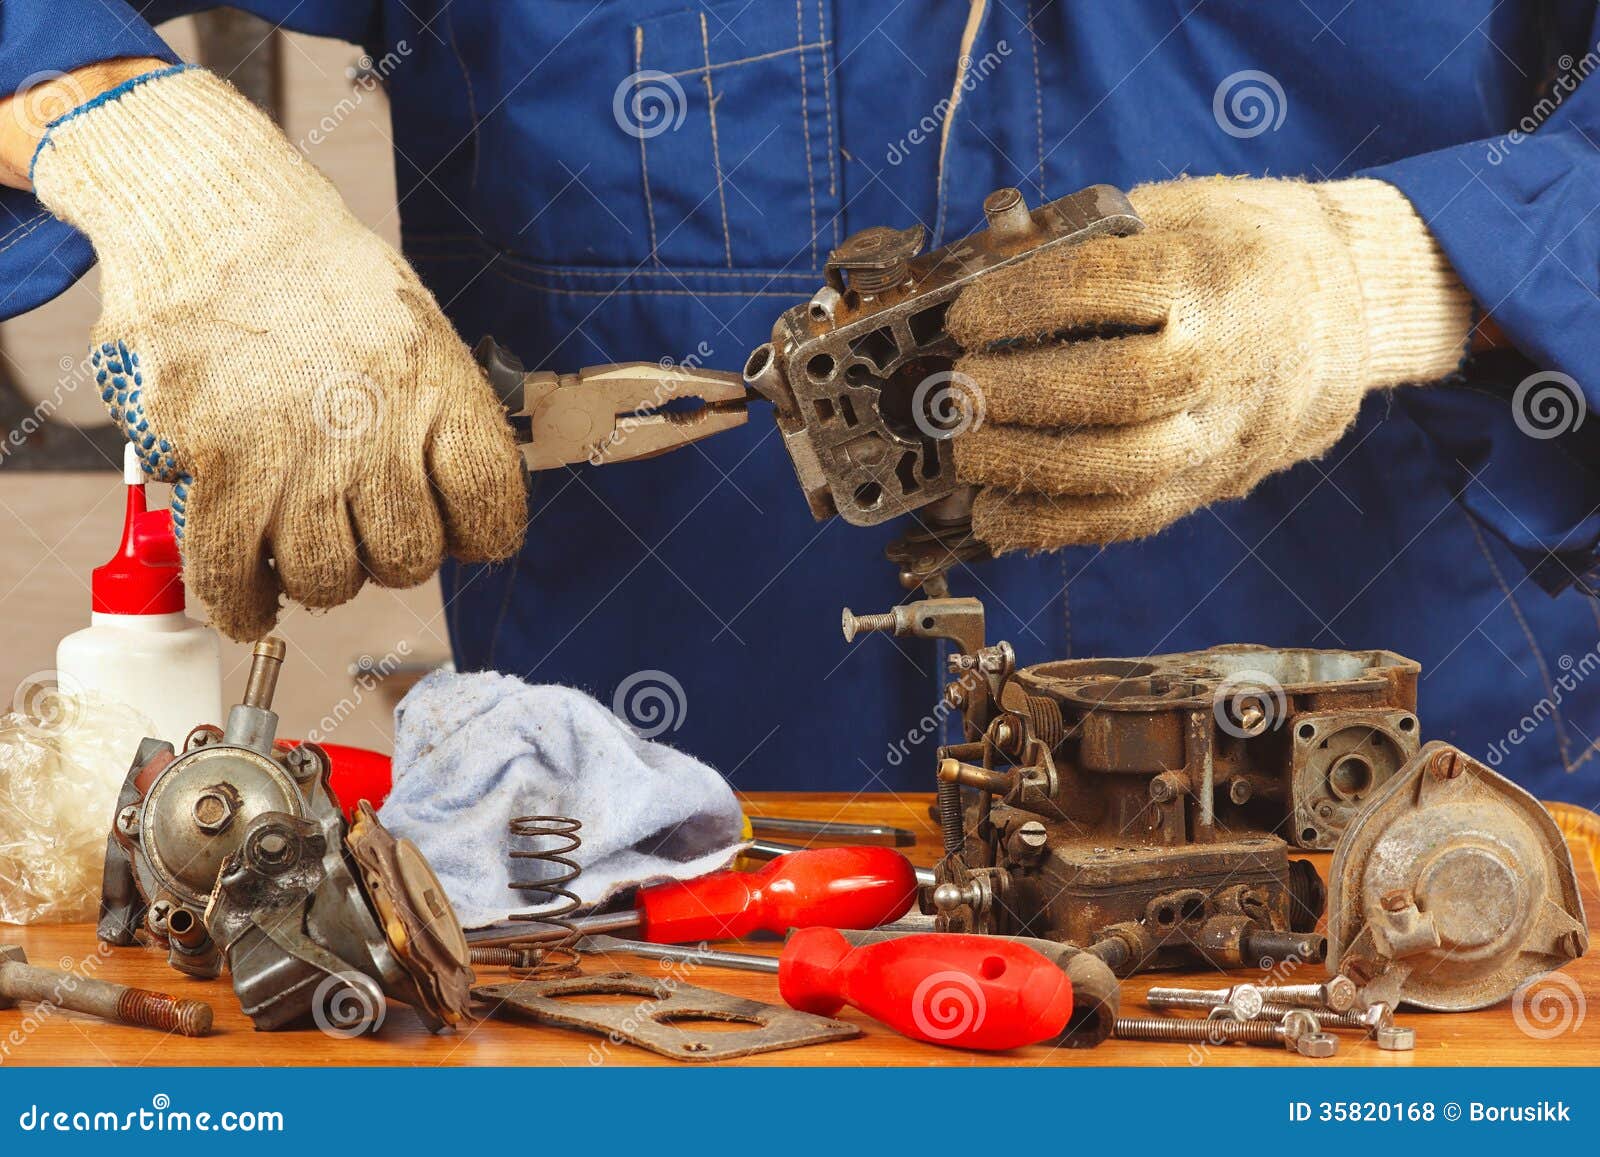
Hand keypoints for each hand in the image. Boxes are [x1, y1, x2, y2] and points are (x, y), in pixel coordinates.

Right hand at [31, 67, 525, 638]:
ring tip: (301, 548)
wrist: (214, 212)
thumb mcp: (416, 327)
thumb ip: (440, 413)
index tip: (457, 531)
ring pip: (329, 580)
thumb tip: (457, 494)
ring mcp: (295, 456)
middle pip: (409, 560)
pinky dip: (242, 604)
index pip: (492, 512)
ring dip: (319, 577)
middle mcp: (376, 433)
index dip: (477, 535)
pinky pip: (232, 577)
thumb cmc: (317, 273)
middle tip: (361, 526)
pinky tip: (250, 600)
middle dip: (390, 554)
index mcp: (440, 393)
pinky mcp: (215, 465)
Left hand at [948, 176, 1472, 549]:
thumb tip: (979, 269)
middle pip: (1121, 390)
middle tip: (961, 388)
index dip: (1027, 302)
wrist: (1354, 302)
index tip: (969, 314)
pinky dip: (1054, 526)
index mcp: (1214, 273)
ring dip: (1029, 466)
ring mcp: (1228, 431)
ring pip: (1128, 469)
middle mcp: (1229, 359)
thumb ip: (1083, 240)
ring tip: (968, 450)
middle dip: (1020, 394)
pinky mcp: (1217, 483)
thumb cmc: (1240, 248)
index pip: (1111, 288)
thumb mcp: (1173, 211)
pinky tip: (994, 514)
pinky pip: (1134, 521)